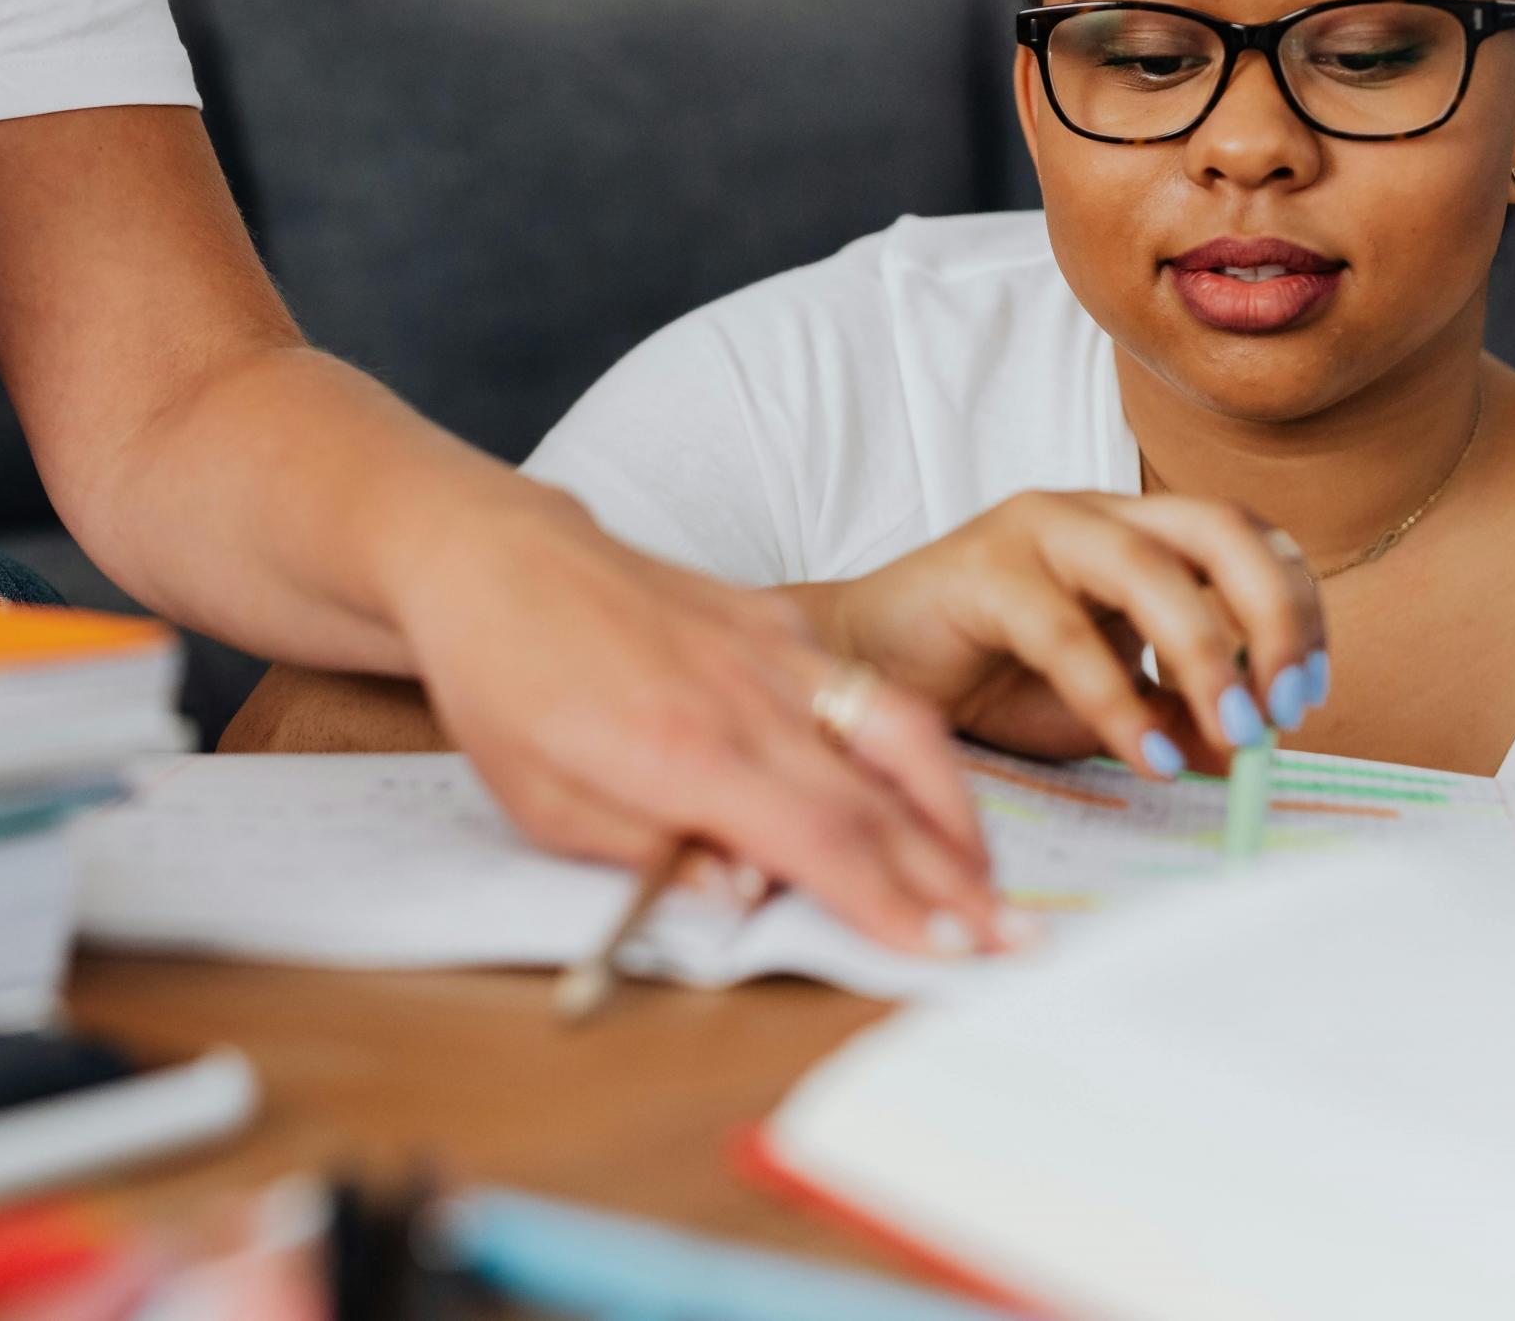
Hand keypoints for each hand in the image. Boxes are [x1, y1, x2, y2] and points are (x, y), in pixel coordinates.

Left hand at [388, 489, 1007, 955]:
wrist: (495, 560)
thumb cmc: (508, 686)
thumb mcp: (545, 805)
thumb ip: (651, 856)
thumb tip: (747, 897)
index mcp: (682, 752)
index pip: (818, 843)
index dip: (893, 905)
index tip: (951, 955)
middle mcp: (745, 699)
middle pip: (880, 802)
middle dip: (958, 881)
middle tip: (1018, 942)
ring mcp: (772, 651)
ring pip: (898, 733)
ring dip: (956, 814)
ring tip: (987, 878)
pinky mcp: (778, 624)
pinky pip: (866, 691)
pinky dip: (915, 751)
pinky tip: (932, 798)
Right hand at [797, 492, 1327, 777]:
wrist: (865, 678)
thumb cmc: (987, 686)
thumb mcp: (1108, 714)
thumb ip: (1177, 721)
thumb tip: (1254, 750)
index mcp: (1140, 532)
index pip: (1250, 541)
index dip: (1295, 612)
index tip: (1303, 699)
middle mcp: (1099, 514)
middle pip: (1221, 527)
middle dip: (1274, 615)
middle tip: (1284, 708)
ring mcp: (1039, 530)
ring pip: (1152, 566)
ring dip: (1207, 656)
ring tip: (1232, 736)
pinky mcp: (981, 569)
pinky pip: (1066, 630)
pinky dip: (1116, 698)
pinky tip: (1142, 755)